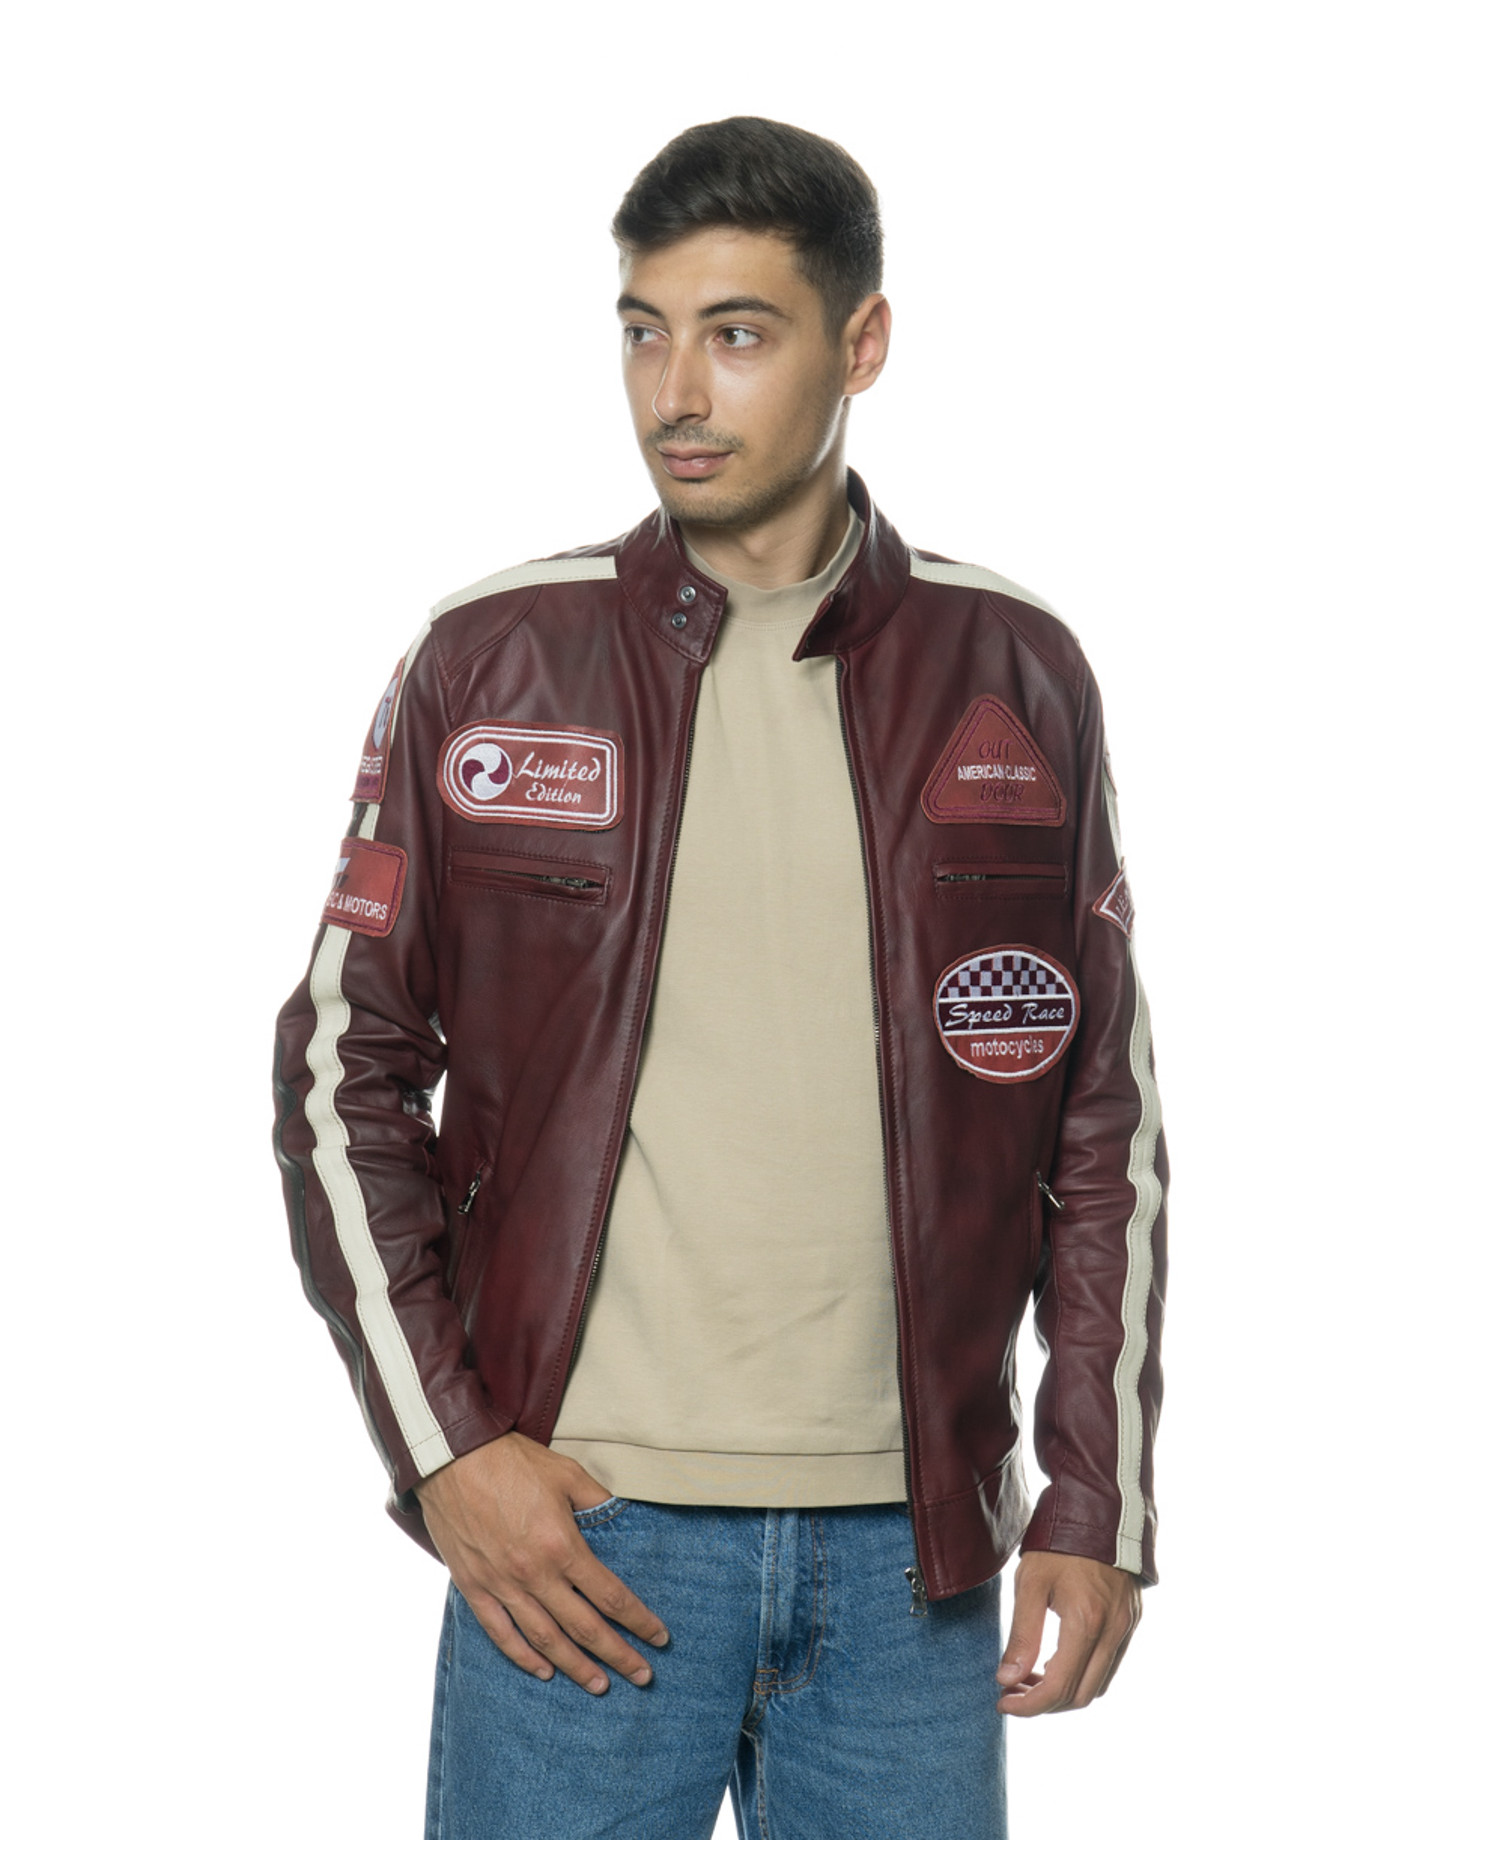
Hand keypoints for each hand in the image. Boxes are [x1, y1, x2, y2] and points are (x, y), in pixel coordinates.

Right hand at [414, 1432, 669, 1694]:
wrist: (452, 1458)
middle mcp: (535, 1575)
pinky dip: (522, 1657)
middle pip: (584, 1628)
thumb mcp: (567, 1474)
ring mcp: (502, 1585)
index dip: (639, 1621)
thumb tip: (625, 1516)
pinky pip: (501, 1633)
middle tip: (642, 1676)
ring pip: (545, 1640)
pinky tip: (543, 1671)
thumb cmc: (512, 1462)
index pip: (611, 1596)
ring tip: (600, 1685)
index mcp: (563, 1547)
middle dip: (618, 1655)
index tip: (660, 1638)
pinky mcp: (474, 1588)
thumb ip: (598, 1502)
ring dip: (575, 1666)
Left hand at [995, 1549, 1140, 1715]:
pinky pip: (1109, 1665)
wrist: (1100, 1510)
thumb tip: (1007, 1679)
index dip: (1028, 1705)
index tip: (1002, 1702)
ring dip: (1065, 1692)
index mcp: (1086, 1623)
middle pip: (1081, 1696)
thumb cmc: (1060, 1543)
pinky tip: (1057, 1661)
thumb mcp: (1031, 1582)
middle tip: (1013, 1692)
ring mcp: (1127, 1628)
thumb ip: (1022, 1634)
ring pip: (1099, 1685)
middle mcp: (1113, 1631)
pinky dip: (1083, 1675)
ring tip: (1030, 1678)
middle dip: (1044, 1703)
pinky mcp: (1131, 1621)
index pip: (1058, 1688)